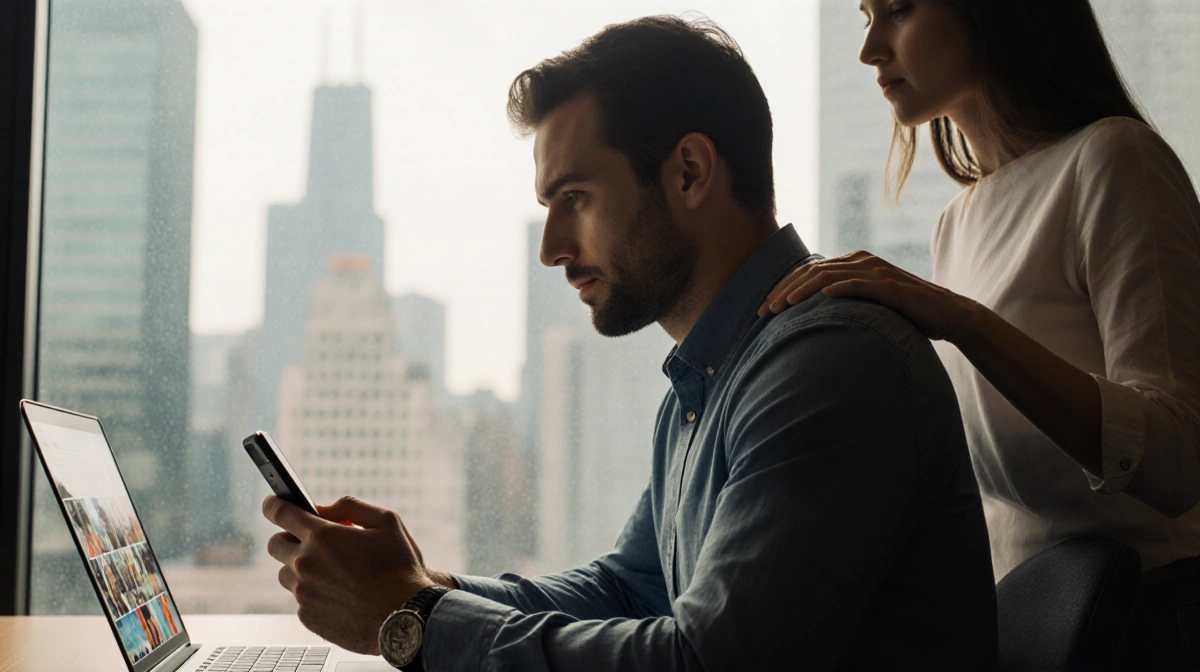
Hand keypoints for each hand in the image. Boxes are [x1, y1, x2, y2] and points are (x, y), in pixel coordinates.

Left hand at [262, 495, 452, 654]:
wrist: (404, 617)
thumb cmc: (399, 569)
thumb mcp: (386, 522)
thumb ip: (350, 507)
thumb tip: (324, 508)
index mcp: (322, 536)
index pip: (280, 512)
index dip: (273, 505)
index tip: (273, 504)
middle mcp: (305, 564)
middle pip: (275, 544)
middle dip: (289, 537)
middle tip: (312, 542)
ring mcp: (303, 593)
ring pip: (285, 573)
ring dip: (300, 567)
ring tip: (332, 572)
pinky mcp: (306, 616)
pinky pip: (299, 598)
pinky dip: (313, 592)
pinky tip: (340, 594)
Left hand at [756, 250, 978, 341]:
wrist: (946, 314)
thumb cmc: (903, 314)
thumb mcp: (866, 306)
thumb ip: (842, 304)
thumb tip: (809, 322)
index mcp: (852, 264)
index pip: (807, 272)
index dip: (782, 288)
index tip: (761, 310)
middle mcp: (861, 261)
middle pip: (810, 271)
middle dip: (783, 290)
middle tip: (762, 311)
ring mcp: (876, 271)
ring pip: (828, 275)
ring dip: (801, 290)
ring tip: (782, 306)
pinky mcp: (891, 285)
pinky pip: (860, 284)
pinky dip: (840, 288)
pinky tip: (823, 297)